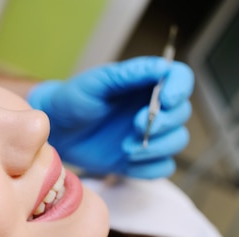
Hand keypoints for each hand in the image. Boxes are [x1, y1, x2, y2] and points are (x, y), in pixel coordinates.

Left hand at [27, 56, 193, 178]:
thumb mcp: (97, 83)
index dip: (180, 89)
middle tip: (135, 126)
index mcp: (146, 85)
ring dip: (157, 147)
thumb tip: (162, 67)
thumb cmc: (73, 100)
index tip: (167, 99)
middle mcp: (152, 109)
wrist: (56, 130)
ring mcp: (147, 136)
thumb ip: (129, 74)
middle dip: (164, 123)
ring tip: (127, 148)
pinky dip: (150, 167)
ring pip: (176, 142)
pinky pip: (161, 168)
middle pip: (182, 115)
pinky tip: (128, 161)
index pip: (180, 80)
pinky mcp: (139, 160)